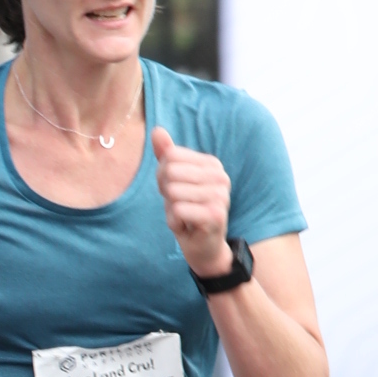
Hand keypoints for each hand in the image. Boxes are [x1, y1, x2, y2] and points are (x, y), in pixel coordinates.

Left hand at [151, 127, 232, 275]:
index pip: (169, 157)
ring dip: (171, 209)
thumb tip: (156, 130)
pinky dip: (175, 222)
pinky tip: (187, 226)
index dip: (162, 177)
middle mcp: (221, 177)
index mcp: (212, 164)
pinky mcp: (215, 215)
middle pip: (169, 172)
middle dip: (165, 193)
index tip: (175, 191)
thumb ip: (166, 155)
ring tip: (184, 216)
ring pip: (172, 192)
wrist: (203, 246)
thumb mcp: (174, 181)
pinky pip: (178, 210)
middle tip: (179, 205)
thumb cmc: (188, 210)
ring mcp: (220, 196)